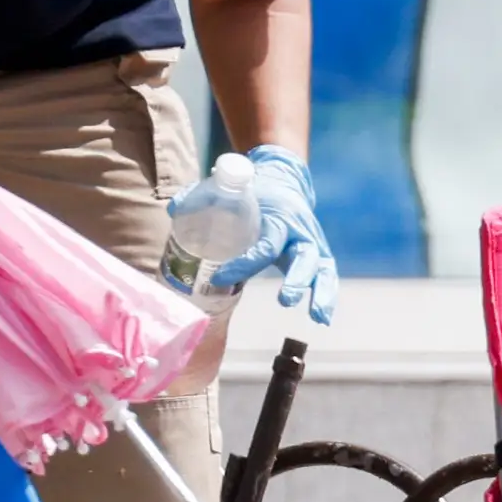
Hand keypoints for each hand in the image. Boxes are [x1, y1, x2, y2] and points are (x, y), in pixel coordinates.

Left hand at [205, 145, 336, 324]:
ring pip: (323, 269)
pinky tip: (322, 319)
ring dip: (321, 293)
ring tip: (317, 317)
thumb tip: (174, 209)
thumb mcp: (231, 190)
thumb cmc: (255, 191)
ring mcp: (313, 244)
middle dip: (298, 280)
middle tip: (285, 300)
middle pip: (305, 257)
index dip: (244, 264)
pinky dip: (327, 297)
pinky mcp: (319, 255)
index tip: (217, 277)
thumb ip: (202, 197)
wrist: (285, 182)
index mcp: (279, 217)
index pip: (265, 245)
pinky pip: (327, 276)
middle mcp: (300, 232)